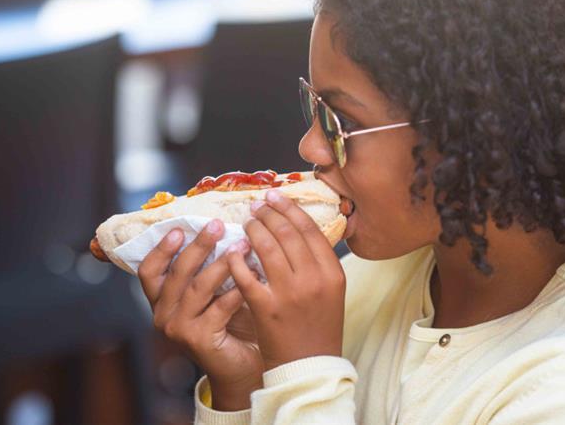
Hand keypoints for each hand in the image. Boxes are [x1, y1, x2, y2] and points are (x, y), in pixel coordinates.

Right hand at [138, 221, 263, 408]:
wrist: (241, 365)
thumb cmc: (229, 322)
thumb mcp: (214, 290)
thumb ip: (210, 265)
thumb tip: (221, 226)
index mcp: (161, 300)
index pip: (149, 271)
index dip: (161, 249)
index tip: (179, 228)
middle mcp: (163, 315)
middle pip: (176, 273)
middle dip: (198, 246)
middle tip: (218, 226)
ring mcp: (178, 329)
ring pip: (197, 288)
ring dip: (222, 264)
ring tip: (243, 246)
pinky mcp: (198, 340)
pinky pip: (218, 308)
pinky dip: (236, 289)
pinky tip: (252, 276)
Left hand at [225, 189, 345, 371]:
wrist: (308, 367)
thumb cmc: (319, 326)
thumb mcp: (331, 290)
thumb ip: (318, 260)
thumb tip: (299, 226)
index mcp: (332, 272)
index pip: (309, 228)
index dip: (289, 208)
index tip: (275, 197)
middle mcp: (313, 279)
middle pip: (287, 233)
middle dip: (269, 214)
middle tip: (257, 205)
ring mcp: (289, 293)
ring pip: (266, 247)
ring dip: (253, 230)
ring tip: (247, 223)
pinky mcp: (266, 308)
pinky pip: (246, 274)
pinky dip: (238, 259)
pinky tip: (233, 251)